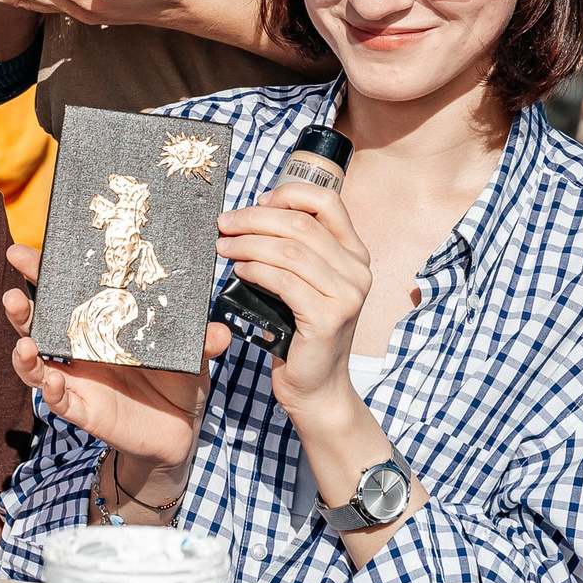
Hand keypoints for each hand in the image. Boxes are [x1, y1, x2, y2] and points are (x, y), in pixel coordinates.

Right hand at [0, 242, 227, 470]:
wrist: (180, 428)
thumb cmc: (178, 378)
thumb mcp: (193, 352)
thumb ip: (202, 340)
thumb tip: (219, 332)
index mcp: (99, 322)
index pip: (64, 291)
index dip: (42, 272)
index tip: (24, 251)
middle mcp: (79, 347)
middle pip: (38, 322)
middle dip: (21, 307)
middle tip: (13, 291)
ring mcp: (77, 378)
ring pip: (37, 363)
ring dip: (25, 352)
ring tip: (25, 341)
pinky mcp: (85, 409)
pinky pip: (61, 401)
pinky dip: (53, 392)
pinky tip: (52, 383)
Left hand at [213, 181, 372, 424]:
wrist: (316, 387)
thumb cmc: (301, 332)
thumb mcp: (304, 282)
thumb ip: (295, 250)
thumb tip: (251, 215)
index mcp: (355, 254)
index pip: (328, 202)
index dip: (289, 195)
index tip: (257, 202)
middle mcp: (358, 271)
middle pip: (301, 224)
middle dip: (254, 219)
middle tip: (224, 224)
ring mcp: (347, 296)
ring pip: (290, 251)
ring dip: (249, 243)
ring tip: (223, 246)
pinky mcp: (328, 319)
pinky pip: (284, 281)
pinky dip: (256, 270)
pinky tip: (239, 270)